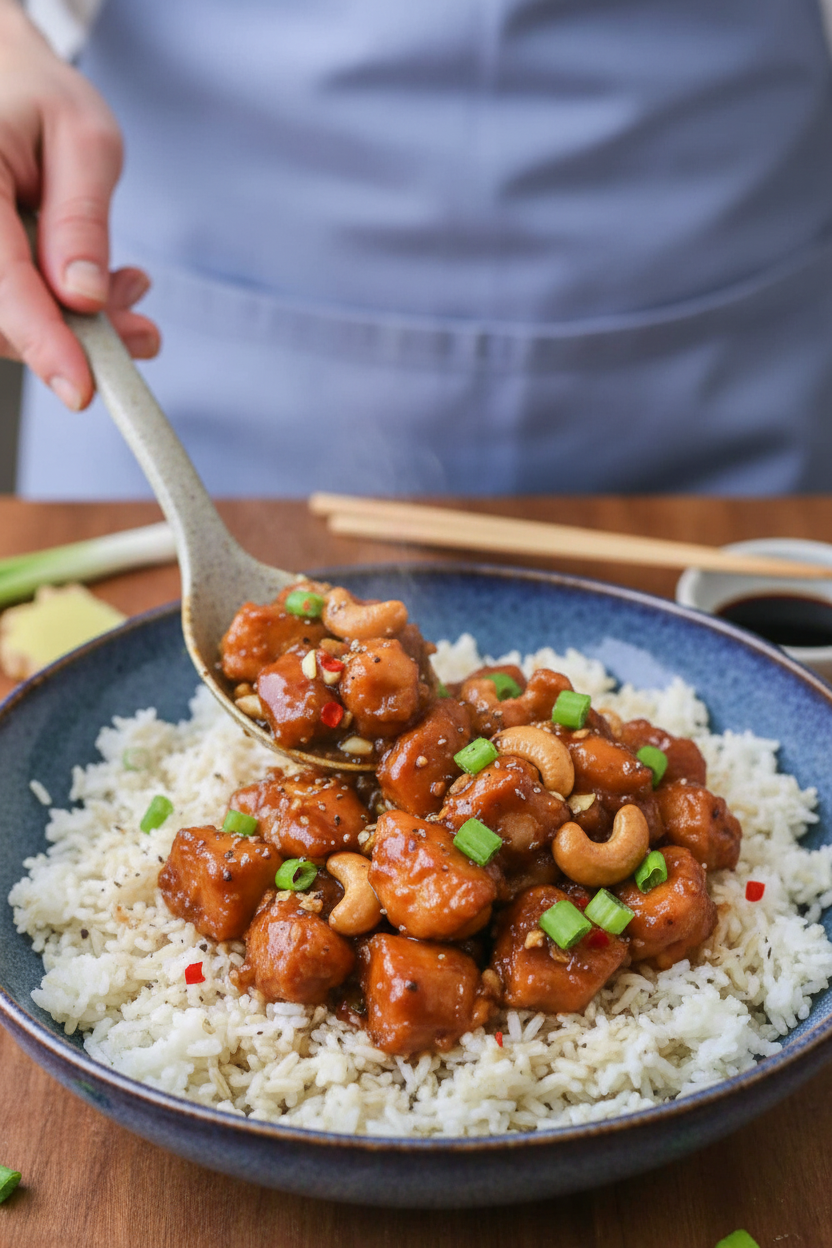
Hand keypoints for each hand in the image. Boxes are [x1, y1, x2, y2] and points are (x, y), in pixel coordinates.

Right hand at [0, 3, 159, 410]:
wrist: (9, 85)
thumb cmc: (44, 102)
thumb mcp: (85, 141)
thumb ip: (83, 220)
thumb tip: (82, 296)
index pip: (0, 280)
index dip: (42, 340)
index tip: (82, 389)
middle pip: (1, 315)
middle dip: (77, 337)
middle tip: (143, 331)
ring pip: (5, 322)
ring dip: (76, 329)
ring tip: (128, 292)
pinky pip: (10, 309)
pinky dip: (61, 316)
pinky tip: (99, 290)